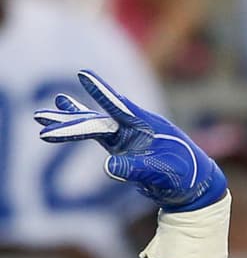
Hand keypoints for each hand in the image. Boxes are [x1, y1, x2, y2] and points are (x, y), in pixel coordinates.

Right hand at [33, 69, 226, 211]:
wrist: (194, 182)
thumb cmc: (185, 174)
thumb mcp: (164, 173)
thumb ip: (137, 168)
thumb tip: (108, 167)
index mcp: (145, 125)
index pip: (119, 107)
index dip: (102, 93)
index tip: (84, 75)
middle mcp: (130, 128)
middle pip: (96, 122)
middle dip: (71, 121)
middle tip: (42, 117)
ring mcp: (124, 138)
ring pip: (91, 127)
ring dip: (68, 123)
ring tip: (42, 117)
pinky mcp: (121, 149)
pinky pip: (96, 137)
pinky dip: (79, 130)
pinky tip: (62, 122)